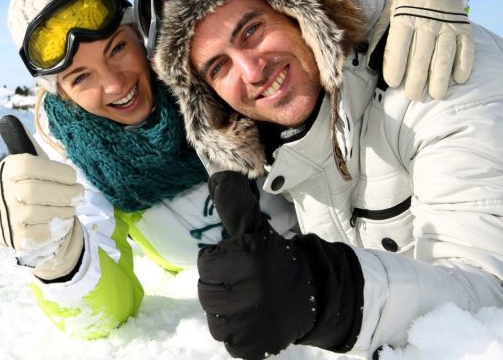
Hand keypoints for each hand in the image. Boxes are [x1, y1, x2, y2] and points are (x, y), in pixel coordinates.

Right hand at [0, 145, 84, 280]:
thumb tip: (7, 118)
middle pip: (35, 191)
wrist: (28, 224)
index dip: (56, 171)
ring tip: (72, 206)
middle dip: (65, 192)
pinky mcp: (16, 240)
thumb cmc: (36, 186)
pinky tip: (61, 221)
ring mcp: (7, 218)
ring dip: (65, 210)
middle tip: (80, 194)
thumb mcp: (32, 165)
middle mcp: (1, 193)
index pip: (28, 165)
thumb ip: (27, 144)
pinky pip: (43, 233)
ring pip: (41, 213)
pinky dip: (58, 226)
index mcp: (6, 170)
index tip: (72, 176)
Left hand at [199, 173, 364, 357]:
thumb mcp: (256, 230)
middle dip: (220, 286)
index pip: (205, 264)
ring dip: (226, 311)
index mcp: (249, 260)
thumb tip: (217, 175)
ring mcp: (253, 324)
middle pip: (206, 292)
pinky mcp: (255, 347)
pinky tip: (252, 321)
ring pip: (214, 320)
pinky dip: (238, 334)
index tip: (237, 261)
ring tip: (246, 302)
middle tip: (241, 283)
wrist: (313, 294)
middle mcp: (251, 293)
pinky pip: (229, 343)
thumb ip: (234, 206)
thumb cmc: (275, 258)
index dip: (218, 261)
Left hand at [372, 0, 472, 99]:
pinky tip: (458, 79)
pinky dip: (463, 64)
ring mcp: (446, 25)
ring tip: (436, 94)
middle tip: (413, 95)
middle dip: (417, 78)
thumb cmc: (402, 6)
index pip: (399, 46)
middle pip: (421, 55)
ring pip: (444, 55)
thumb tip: (371, 66)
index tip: (393, 83)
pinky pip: (465, 48)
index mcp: (403, 18)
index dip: (396, 66)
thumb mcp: (387, 16)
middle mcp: (426, 22)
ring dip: (440, 77)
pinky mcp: (462, 27)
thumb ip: (381, 39)